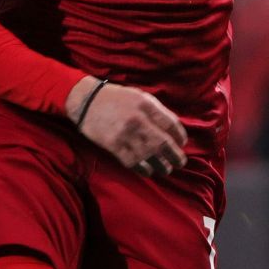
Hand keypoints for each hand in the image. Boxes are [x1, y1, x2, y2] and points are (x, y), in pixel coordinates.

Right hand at [65, 77, 188, 177]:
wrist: (86, 101)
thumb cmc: (117, 99)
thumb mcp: (140, 97)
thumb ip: (157, 111)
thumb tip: (173, 130)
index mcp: (146, 105)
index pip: (171, 124)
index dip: (180, 136)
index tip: (181, 143)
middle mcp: (138, 119)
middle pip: (163, 143)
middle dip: (175, 156)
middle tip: (180, 163)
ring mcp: (125, 133)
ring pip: (149, 155)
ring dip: (161, 166)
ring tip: (165, 170)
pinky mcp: (113, 145)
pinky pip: (131, 161)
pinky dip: (142, 169)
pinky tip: (148, 172)